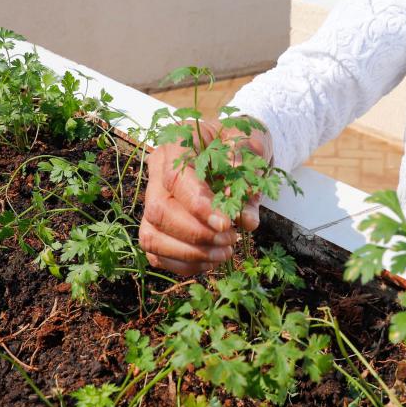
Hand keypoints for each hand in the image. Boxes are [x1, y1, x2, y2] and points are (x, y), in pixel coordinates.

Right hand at [139, 119, 270, 275]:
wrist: (235, 149)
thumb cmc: (241, 143)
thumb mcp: (254, 143)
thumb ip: (251, 179)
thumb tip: (247, 221)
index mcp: (178, 143)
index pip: (175, 177)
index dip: (197, 205)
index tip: (225, 223)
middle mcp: (157, 170)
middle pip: (159, 209)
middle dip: (196, 233)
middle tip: (230, 238)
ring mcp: (152, 198)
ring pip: (151, 234)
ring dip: (190, 253)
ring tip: (225, 252)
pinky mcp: (155, 223)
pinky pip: (156, 252)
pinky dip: (184, 263)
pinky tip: (211, 260)